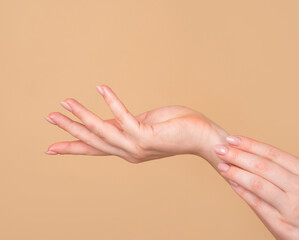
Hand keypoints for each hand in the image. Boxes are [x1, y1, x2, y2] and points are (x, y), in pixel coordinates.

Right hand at [45, 85, 226, 162]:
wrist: (203, 137)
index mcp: (128, 148)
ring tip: (65, 102)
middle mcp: (129, 152)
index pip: (95, 148)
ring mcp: (138, 146)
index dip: (73, 146)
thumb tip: (111, 118)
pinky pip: (124, 117)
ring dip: (82, 115)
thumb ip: (127, 123)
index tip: (52, 147)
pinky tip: (101, 88)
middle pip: (93, 140)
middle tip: (49, 117)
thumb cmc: (177, 128)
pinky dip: (112, 101)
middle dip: (69, 129)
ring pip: (103, 131)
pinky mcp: (148, 135)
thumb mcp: (146, 124)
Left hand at [214, 136, 298, 239]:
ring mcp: (291, 207)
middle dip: (237, 155)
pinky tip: (232, 185)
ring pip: (257, 183)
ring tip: (221, 165)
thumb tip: (259, 158)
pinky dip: (243, 193)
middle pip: (261, 166)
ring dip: (235, 173)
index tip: (232, 139)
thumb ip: (289, 169)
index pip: (272, 153)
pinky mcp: (282, 225)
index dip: (249, 144)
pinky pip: (258, 205)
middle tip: (220, 148)